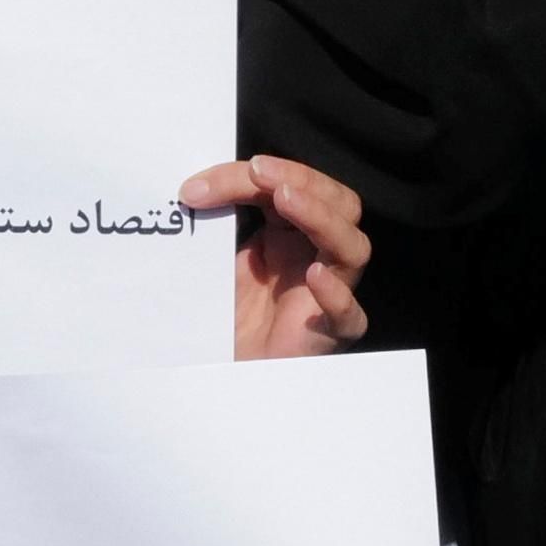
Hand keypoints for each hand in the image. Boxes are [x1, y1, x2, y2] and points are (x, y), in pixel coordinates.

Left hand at [192, 155, 368, 357]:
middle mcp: (316, 256)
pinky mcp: (327, 336)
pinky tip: (315, 276)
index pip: (293, 186)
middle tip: (258, 172)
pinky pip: (349, 316)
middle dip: (302, 179)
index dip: (255, 175)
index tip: (201, 184)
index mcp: (292, 233)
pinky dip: (336, 294)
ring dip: (321, 217)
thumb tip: (192, 187)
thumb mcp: (215, 258)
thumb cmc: (222, 315)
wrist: (219, 373)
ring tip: (284, 198)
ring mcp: (327, 294)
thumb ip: (215, 222)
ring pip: (353, 247)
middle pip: (340, 203)